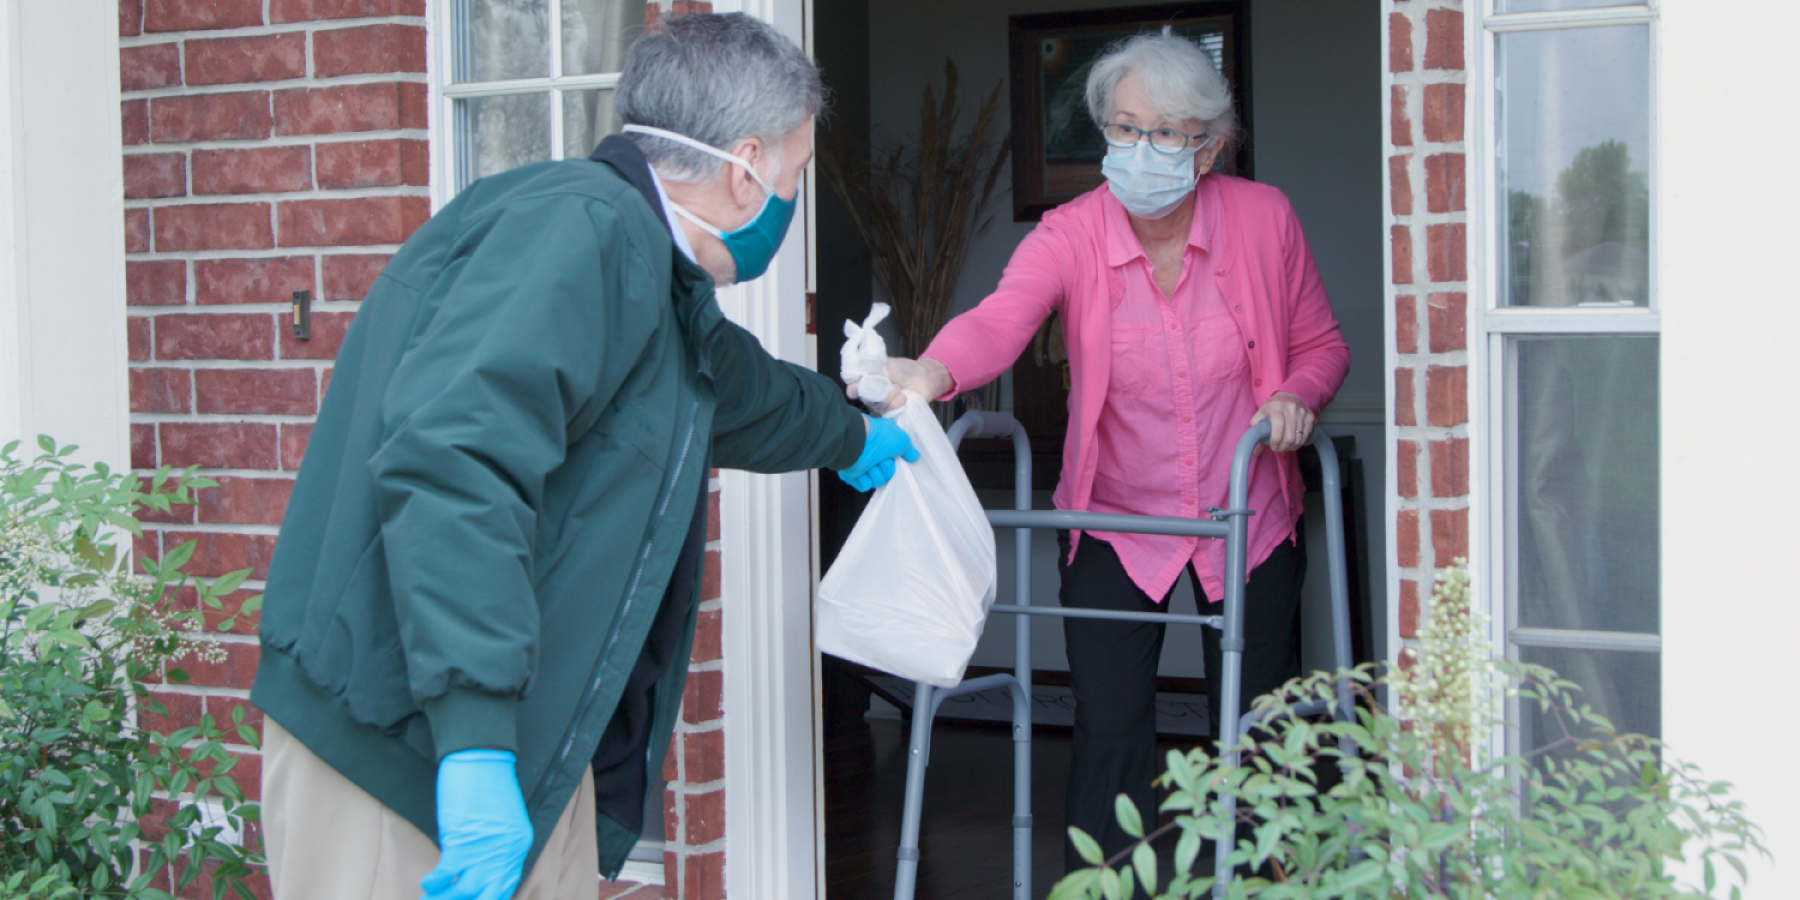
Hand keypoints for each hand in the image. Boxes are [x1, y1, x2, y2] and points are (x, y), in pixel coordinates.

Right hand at [420, 749, 532, 899]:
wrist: (481, 758)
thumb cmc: (489, 784)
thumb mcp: (503, 820)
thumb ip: (496, 846)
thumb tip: (477, 867)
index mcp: (519, 845)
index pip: (505, 886)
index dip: (487, 899)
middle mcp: (507, 852)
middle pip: (487, 896)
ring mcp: (486, 849)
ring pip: (464, 890)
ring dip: (444, 897)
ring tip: (429, 899)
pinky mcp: (463, 840)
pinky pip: (446, 873)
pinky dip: (434, 882)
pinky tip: (427, 883)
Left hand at [835, 415, 919, 491]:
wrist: (855, 443)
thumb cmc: (879, 438)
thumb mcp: (901, 439)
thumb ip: (909, 449)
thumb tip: (914, 456)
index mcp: (884, 445)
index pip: (895, 460)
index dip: (898, 462)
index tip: (898, 460)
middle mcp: (874, 455)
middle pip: (888, 473)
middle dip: (887, 470)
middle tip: (883, 463)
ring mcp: (863, 465)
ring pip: (877, 481)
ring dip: (876, 475)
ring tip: (871, 467)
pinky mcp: (853, 475)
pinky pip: (864, 486)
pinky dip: (864, 481)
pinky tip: (862, 473)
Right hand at [847, 357, 951, 413]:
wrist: (924, 377)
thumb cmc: (905, 369)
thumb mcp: (886, 364)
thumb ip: (871, 368)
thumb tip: (858, 375)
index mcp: (868, 382)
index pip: (852, 390)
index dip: (854, 388)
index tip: (862, 383)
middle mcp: (872, 395)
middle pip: (865, 399)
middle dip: (879, 390)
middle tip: (892, 383)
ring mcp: (881, 405)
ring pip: (877, 405)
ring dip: (891, 396)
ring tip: (900, 388)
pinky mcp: (892, 413)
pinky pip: (888, 412)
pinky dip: (897, 403)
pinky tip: (904, 398)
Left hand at [1249, 391, 1315, 455]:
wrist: (1287, 395)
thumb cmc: (1271, 408)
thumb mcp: (1260, 415)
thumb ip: (1255, 432)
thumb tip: (1253, 453)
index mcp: (1276, 406)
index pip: (1279, 425)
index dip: (1276, 439)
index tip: (1273, 446)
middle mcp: (1291, 407)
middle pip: (1290, 436)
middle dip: (1283, 447)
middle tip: (1278, 449)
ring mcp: (1302, 412)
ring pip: (1299, 438)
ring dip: (1291, 447)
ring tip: (1284, 447)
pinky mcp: (1310, 416)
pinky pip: (1306, 436)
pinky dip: (1299, 443)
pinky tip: (1292, 443)